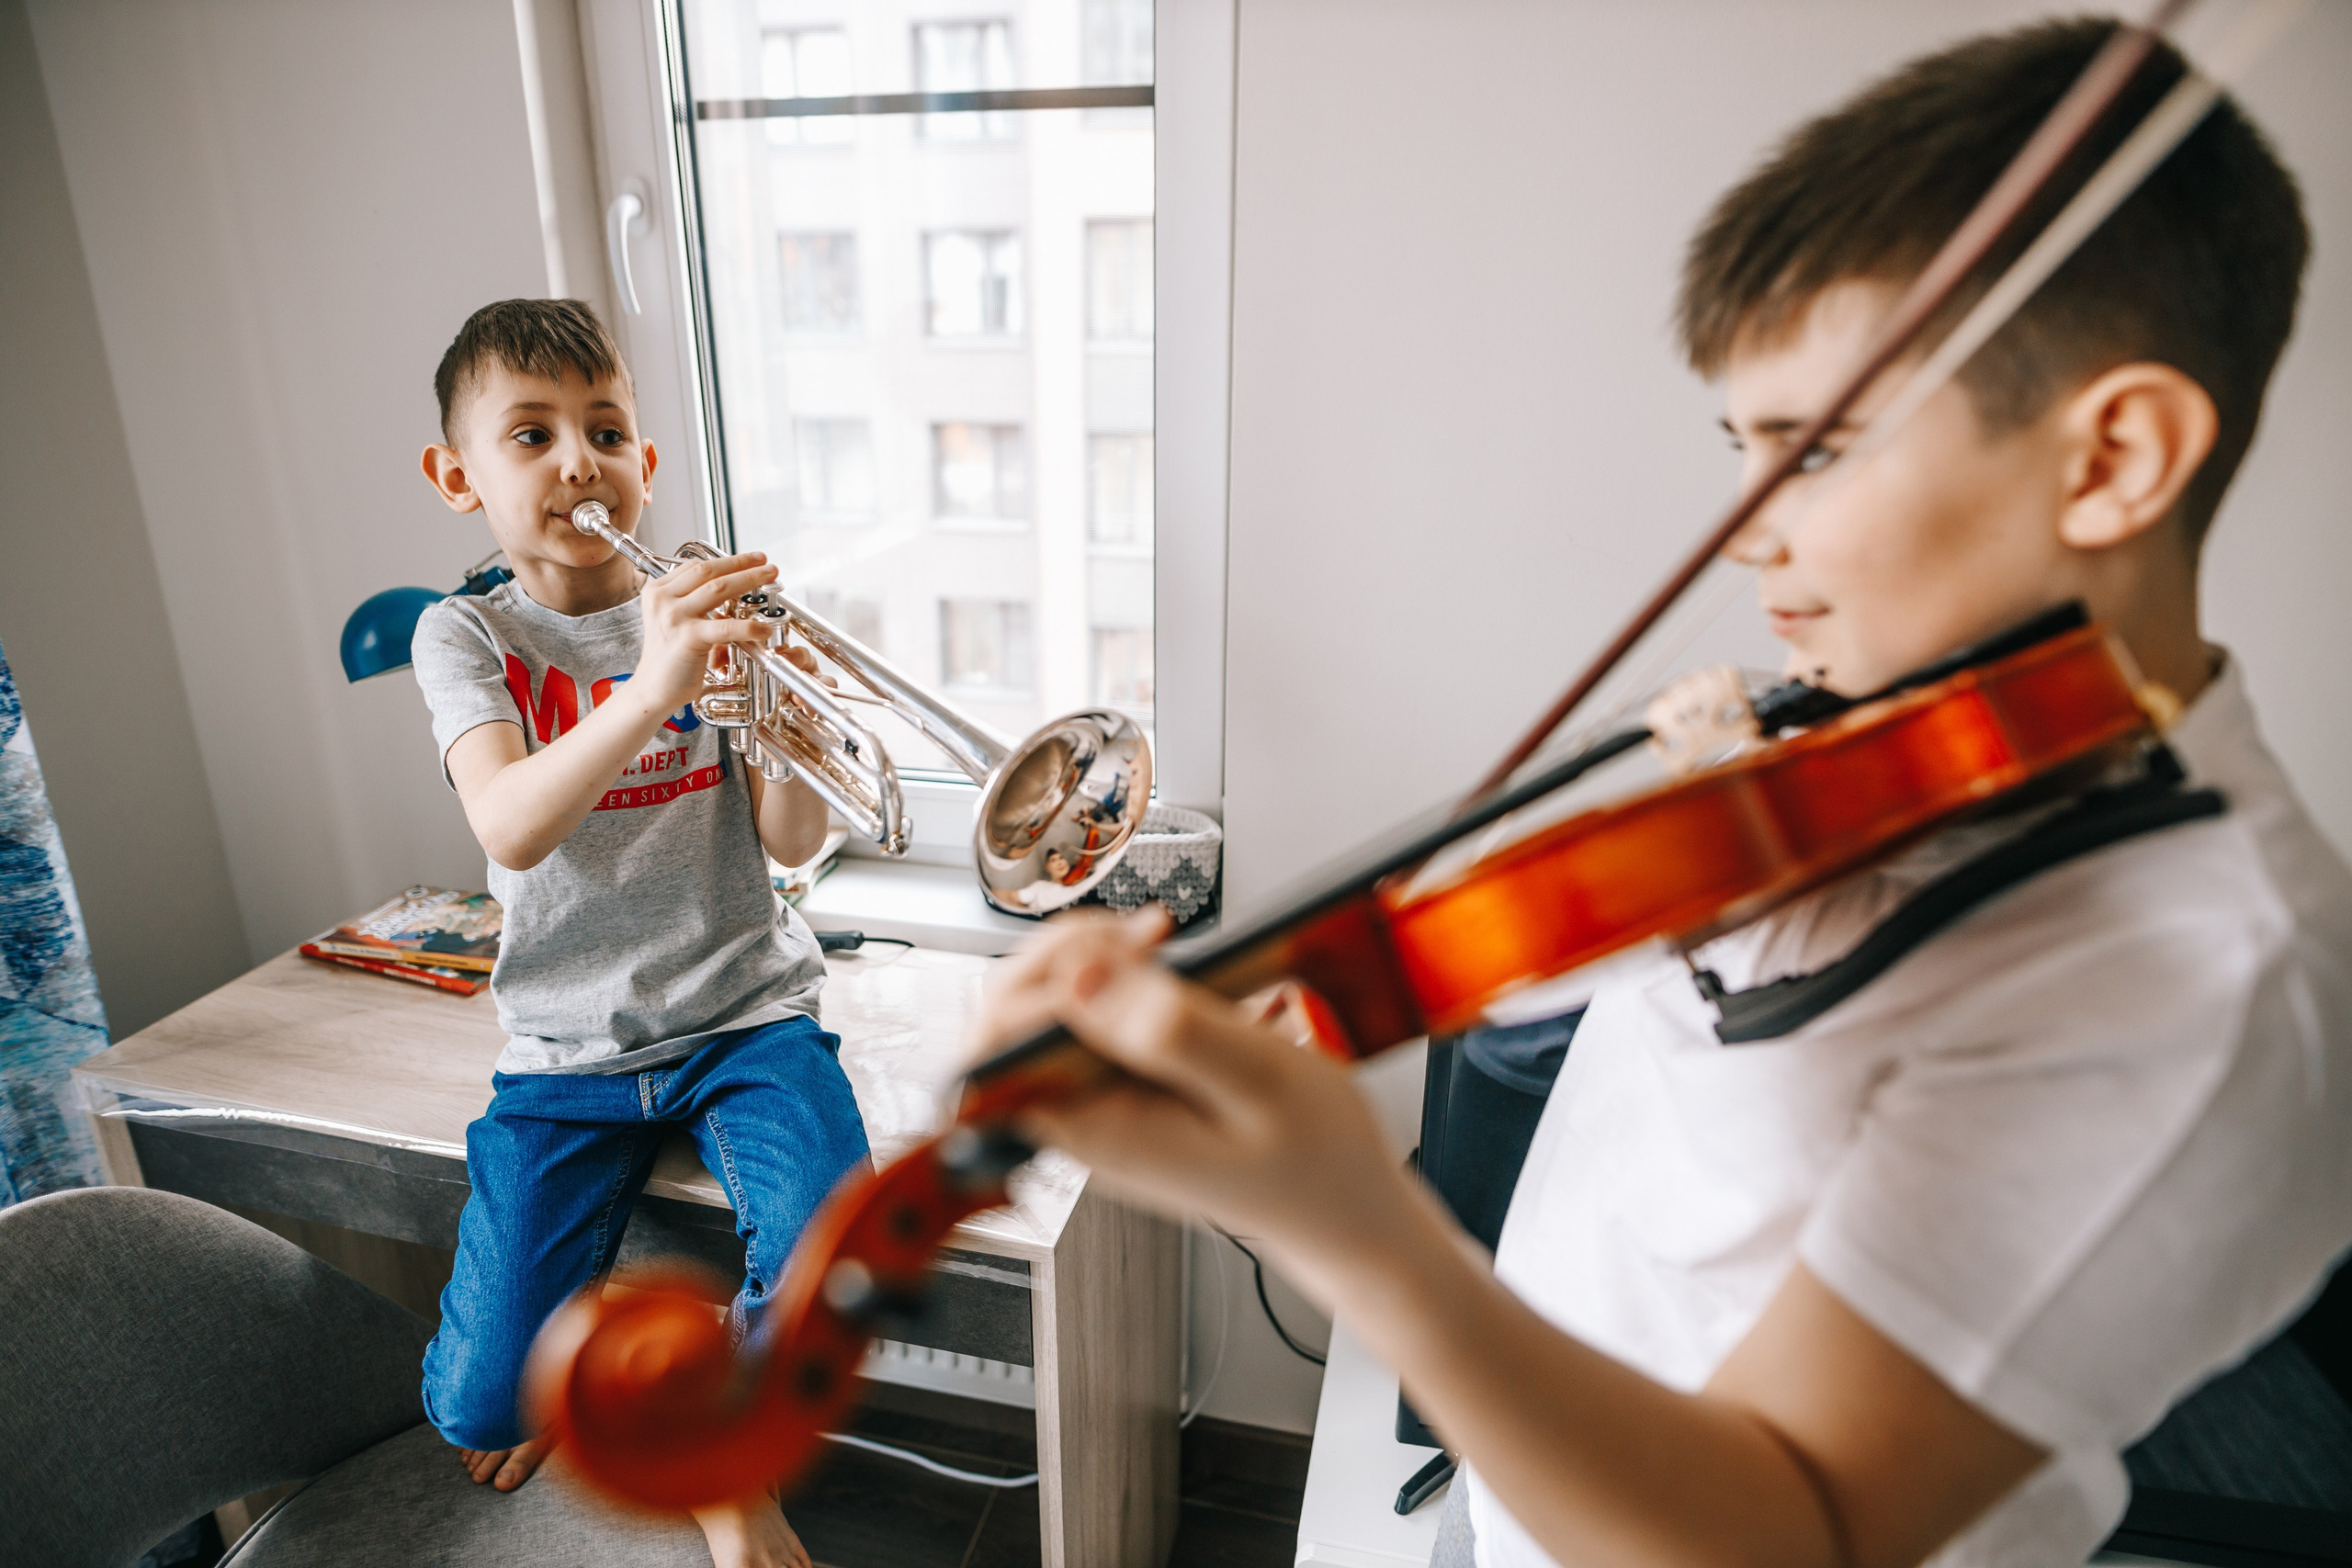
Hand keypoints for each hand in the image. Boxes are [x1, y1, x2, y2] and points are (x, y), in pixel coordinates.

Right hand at [632, 551, 779, 715]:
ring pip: (719, 588)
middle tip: (765, 562)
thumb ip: (694, 601)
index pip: (696, 566)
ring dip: (749, 579)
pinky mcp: (688, 637)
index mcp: (658, 591)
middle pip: (709, 571)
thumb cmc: (669, 658)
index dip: (726, 560)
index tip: (749, 560)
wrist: (653, 690)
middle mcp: (663, 599)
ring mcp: (674, 616)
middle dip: (741, 563)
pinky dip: (748, 626)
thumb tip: (728, 584)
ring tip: (770, 577)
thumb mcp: (675, 620)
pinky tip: (763, 628)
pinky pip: (725, 626)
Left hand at [972, 909, 1415, 1299]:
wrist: (1349, 1211)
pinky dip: (1123, 975)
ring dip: (1093, 958)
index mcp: (1097, 1129)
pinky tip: (1167, 966)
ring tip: (1158, 943)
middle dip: (1066, 951)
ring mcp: (1102, 1100)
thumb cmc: (1317, 1167)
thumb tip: (1079, 982)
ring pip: (1047, 1007)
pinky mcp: (1126, 1084)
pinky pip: (1092, 1016)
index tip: (1126, 950)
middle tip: (1145, 936)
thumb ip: (1170, 1030)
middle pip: (1010, 1015)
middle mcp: (1085, 1117)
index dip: (1048, 975)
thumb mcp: (1258, 1082)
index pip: (1001, 1045)